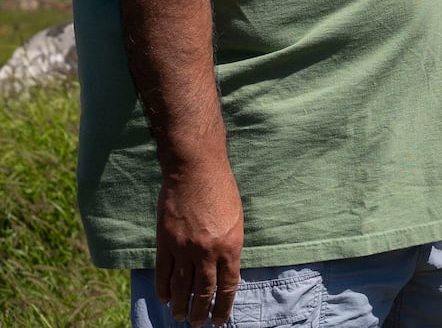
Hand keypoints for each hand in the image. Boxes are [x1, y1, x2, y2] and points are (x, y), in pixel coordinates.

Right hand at [153, 163, 242, 326]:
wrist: (196, 171)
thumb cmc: (222, 191)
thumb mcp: (236, 220)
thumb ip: (229, 247)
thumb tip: (225, 270)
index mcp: (230, 246)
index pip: (227, 286)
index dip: (224, 306)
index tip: (221, 319)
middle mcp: (207, 252)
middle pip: (204, 291)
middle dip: (202, 311)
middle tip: (199, 324)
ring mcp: (184, 248)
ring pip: (181, 286)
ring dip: (181, 305)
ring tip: (180, 317)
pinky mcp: (165, 243)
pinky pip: (163, 273)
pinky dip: (163, 289)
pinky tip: (165, 299)